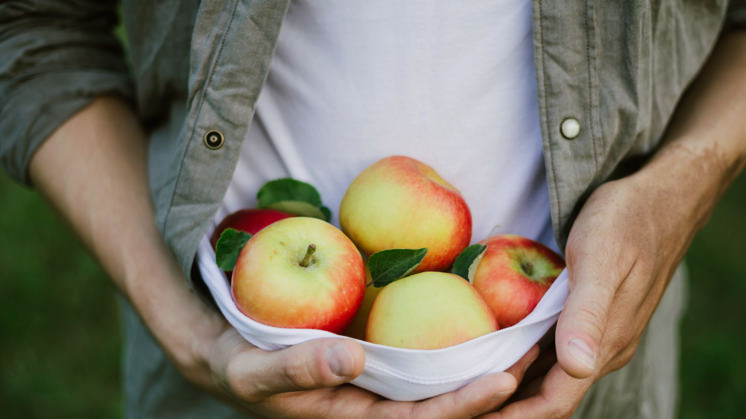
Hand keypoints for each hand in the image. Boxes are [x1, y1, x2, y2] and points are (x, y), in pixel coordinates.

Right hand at [184, 317, 539, 417]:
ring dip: (486, 369)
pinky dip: (460, 349)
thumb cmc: (242, 367)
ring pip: (445, 386)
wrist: (232, 356)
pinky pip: (430, 362)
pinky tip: (487, 322)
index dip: (464, 406)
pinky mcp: (384, 366)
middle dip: (494, 392)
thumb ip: (298, 366)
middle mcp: (379, 410)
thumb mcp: (255, 370)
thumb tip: (352, 357)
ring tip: (531, 340)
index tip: (504, 378)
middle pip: (448, 409)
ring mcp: (385, 389)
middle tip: (539, 356)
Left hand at [480, 173, 699, 417]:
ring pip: (549, 373)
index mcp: (606, 344)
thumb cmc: (627, 220)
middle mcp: (600, 348)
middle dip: (506, 402)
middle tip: (456, 397)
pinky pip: (551, 348)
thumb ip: (588, 314)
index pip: (556, 400)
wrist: (661, 196)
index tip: (473, 417)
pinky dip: (523, 355)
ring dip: (512, 380)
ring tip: (466, 379)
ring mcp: (596, 333)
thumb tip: (577, 366)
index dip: (514, 415)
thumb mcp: (601, 259)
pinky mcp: (588, 316)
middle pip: (548, 393)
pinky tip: (496, 346)